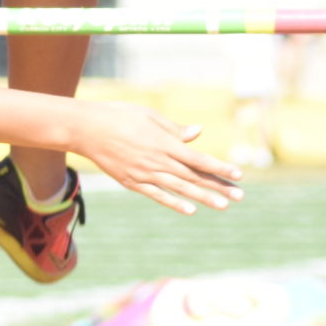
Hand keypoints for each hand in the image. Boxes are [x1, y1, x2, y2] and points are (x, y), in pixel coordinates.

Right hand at [71, 105, 242, 214]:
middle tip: (240, 196)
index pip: (198, 158)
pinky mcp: (132, 181)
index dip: (219, 167)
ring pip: (179, 188)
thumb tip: (197, 133)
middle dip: (218, 186)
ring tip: (223, 206)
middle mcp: (157, 161)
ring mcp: (144, 174)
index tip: (238, 174)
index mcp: (163, 143)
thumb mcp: (149, 116)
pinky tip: (190, 210)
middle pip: (193, 176)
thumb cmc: (119, 115)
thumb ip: (174, 129)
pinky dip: (174, 202)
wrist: (86, 129)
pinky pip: (156, 194)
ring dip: (202, 198)